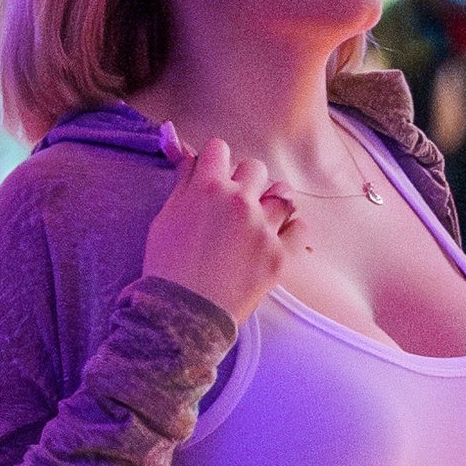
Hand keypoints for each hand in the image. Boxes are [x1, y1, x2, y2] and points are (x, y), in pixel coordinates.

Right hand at [141, 136, 293, 324]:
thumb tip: (192, 160)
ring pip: (283, 195)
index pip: (220, 149)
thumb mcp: (165, 219)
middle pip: (255, 168)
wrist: (183, 316)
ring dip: (272, 203)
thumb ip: (183, 186)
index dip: (216, 162)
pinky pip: (300, 229)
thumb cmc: (167, 268)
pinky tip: (281, 236)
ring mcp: (262, 228)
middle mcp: (239, 201)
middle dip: (245, 182)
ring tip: (263, 219)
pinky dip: (292, 230)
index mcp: (208, 187)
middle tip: (236, 204)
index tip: (215, 175)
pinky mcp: (278, 255)